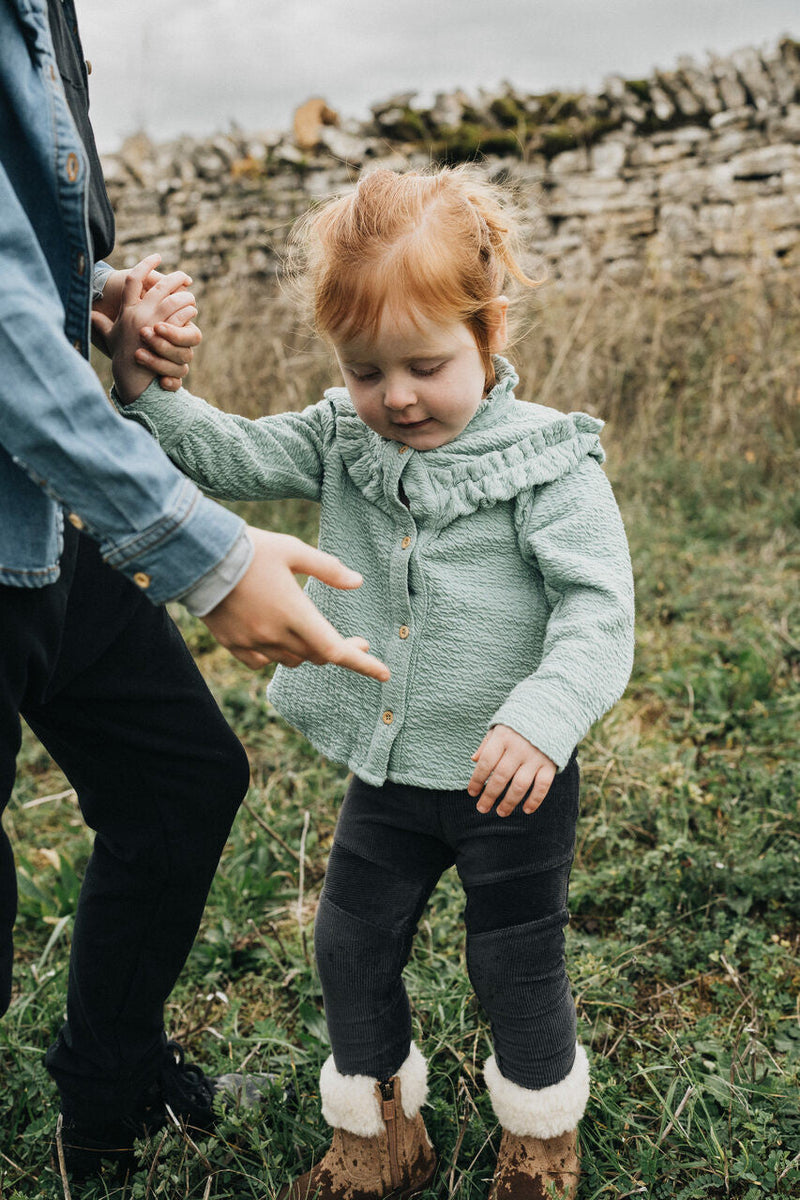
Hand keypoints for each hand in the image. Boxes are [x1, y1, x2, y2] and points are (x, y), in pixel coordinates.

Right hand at [92, 254, 199, 392]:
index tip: (156, 257)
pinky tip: (191, 309)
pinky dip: (188, 310)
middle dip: (175, 277)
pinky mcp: (165, 333)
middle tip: (184, 276)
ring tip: (190, 295)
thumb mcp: (108, 337)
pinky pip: (182, 314)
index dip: (145, 265)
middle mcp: (140, 313)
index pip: (134, 279)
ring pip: (175, 299)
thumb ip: (99, 323)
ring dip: (185, 296)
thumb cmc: (121, 357)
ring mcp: (154, 322)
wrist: (132, 377)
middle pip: (161, 286)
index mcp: (127, 310)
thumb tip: (88, 315)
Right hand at [201, 527, 391, 680]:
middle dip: (337, 649)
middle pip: (316, 656)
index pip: (336, 650)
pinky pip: (262, 662)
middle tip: (355, 640)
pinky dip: (275, 654)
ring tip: (310, 632)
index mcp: (295, 613)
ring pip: (291, 661)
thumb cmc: (251, 549)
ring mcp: (252, 643)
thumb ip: (328, 569)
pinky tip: (276, 638)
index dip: (363, 664)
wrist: (200, 557)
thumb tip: (357, 582)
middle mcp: (275, 635)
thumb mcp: (294, 550)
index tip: (385, 673)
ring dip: (307, 650)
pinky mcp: (233, 644)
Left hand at [467, 725, 555, 816]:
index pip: (486, 762)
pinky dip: (535, 800)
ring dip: (509, 802)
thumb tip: (473, 760)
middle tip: (481, 809)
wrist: (551, 712)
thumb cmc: (519, 723)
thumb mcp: (500, 727)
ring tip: (500, 812)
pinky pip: (542, 786)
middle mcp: (519, 748)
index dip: (477, 779)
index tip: (472, 793)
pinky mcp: (550, 764)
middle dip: (489, 795)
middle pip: (501, 777)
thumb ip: (487, 744)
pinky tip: (525, 810)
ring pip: (520, 785)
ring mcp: (536, 757)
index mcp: (503, 737)